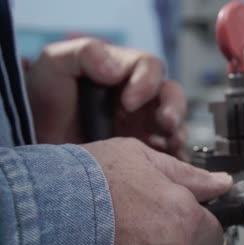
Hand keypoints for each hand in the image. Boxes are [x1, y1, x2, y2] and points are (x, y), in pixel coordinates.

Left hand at [26, 38, 186, 158]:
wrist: (37, 148)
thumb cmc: (42, 103)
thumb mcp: (54, 66)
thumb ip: (85, 54)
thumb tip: (116, 68)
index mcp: (123, 74)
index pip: (150, 67)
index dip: (146, 82)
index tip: (129, 102)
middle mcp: (140, 99)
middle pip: (172, 95)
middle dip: (174, 107)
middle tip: (166, 122)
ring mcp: (144, 128)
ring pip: (176, 125)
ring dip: (179, 133)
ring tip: (173, 144)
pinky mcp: (145, 155)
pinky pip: (169, 156)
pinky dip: (176, 160)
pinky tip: (171, 165)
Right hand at [82, 138, 232, 244]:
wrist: (44, 205)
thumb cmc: (89, 178)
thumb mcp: (143, 159)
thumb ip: (188, 175)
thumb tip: (221, 183)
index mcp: (183, 218)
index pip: (214, 236)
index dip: (199, 228)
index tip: (183, 225)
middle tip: (152, 233)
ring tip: (131, 242)